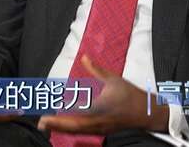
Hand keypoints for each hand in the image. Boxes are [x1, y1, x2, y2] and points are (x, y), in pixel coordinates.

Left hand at [37, 55, 168, 134]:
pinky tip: (62, 126)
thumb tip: (84, 57)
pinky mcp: (102, 131)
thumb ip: (96, 69)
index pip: (78, 112)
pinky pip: (83, 132)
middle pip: (74, 126)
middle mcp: (99, 121)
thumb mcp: (113, 79)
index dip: (62, 113)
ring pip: (77, 131)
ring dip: (61, 128)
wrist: (147, 113)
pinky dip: (70, 129)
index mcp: (101, 108)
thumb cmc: (131, 95)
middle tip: (41, 122)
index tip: (49, 110)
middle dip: (57, 125)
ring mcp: (100, 128)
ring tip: (46, 124)